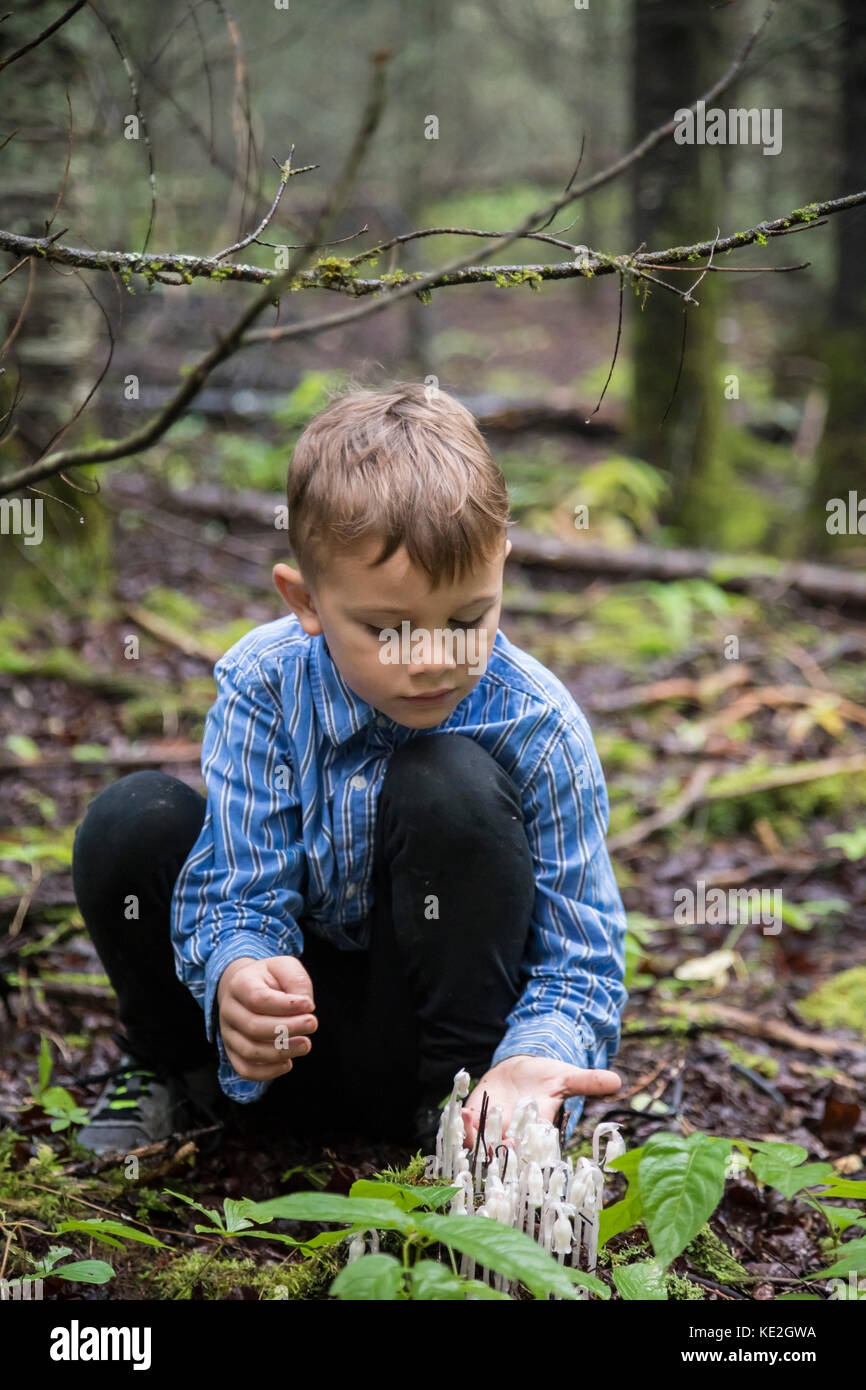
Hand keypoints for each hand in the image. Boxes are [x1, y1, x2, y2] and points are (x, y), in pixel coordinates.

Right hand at [217, 955, 317, 1080]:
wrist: (246, 989)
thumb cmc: (270, 978)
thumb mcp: (285, 967)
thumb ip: (297, 981)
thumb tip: (305, 1007)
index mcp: (239, 985)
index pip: (258, 999)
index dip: (285, 1005)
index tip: (310, 1005)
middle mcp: (228, 1010)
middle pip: (253, 1027)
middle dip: (287, 1029)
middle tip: (313, 1024)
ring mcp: (228, 1034)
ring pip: (249, 1051)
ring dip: (280, 1052)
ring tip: (305, 1044)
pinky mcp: (233, 1052)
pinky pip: (245, 1069)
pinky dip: (267, 1072)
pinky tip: (288, 1063)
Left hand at [461, 1055, 621, 1152]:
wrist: (520, 1070)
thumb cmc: (545, 1076)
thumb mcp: (565, 1076)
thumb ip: (587, 1081)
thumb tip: (617, 1080)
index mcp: (539, 1131)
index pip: (538, 1148)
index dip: (533, 1151)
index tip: (527, 1145)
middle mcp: (515, 1136)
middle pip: (508, 1151)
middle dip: (502, 1149)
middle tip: (498, 1143)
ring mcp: (493, 1130)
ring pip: (484, 1143)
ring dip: (477, 1136)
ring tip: (474, 1120)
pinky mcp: (476, 1120)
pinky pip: (467, 1130)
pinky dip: (464, 1124)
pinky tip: (464, 1113)